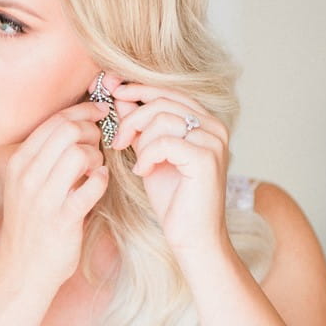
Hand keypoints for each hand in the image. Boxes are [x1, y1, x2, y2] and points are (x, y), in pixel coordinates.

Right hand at [0, 100, 110, 287]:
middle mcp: (27, 177)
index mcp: (19, 163)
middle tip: (100, 141)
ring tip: (96, 167)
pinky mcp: (62, 219)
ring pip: (78, 153)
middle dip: (91, 129)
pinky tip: (99, 181)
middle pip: (66, 130)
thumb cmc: (31, 224)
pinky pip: (90, 187)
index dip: (82, 111)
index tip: (99, 111)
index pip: (53, 121)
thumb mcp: (26, 185)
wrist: (22, 270)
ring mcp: (44, 198)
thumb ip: (44, 157)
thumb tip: (75, 127)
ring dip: (96, 155)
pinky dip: (100, 179)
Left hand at [108, 80, 230, 257]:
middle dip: (132, 119)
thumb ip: (139, 125)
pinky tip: (144, 172)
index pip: (168, 91)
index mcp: (205, 121)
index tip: (111, 88)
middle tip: (117, 141)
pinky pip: (164, 142)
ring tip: (138, 164)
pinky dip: (147, 156)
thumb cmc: (173, 199)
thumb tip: (119, 95)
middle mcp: (214, 126)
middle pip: (162, 101)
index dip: (137, 88)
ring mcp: (213, 140)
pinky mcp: (206, 158)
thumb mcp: (149, 154)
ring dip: (140, 142)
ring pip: (162, 119)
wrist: (192, 236)